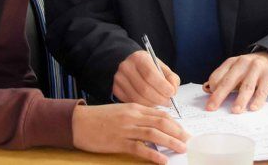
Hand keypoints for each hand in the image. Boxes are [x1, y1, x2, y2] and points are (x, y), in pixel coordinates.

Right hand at [72, 103, 188, 164]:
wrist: (79, 122)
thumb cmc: (100, 118)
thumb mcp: (121, 112)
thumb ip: (138, 116)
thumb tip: (155, 125)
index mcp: (135, 107)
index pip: (160, 114)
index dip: (175, 123)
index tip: (184, 131)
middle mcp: (133, 116)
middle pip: (161, 122)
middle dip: (178, 132)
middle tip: (189, 140)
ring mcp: (126, 129)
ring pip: (154, 134)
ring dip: (171, 141)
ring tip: (182, 148)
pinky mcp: (119, 142)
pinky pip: (140, 148)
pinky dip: (153, 154)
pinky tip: (163, 160)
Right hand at [113, 50, 179, 106]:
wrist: (131, 65)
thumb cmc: (149, 67)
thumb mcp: (161, 67)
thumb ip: (171, 78)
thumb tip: (173, 91)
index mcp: (139, 58)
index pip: (150, 74)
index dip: (162, 86)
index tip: (171, 93)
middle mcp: (126, 67)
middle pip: (144, 89)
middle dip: (159, 98)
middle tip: (168, 102)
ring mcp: (119, 79)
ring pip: (137, 98)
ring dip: (152, 104)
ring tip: (160, 103)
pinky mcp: (116, 89)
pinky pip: (131, 102)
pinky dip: (143, 106)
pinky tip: (150, 103)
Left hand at [203, 52, 267, 113]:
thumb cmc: (250, 69)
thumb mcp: (236, 70)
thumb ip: (224, 79)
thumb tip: (208, 90)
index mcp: (231, 62)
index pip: (217, 75)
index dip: (212, 88)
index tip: (209, 101)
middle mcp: (242, 63)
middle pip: (229, 81)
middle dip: (219, 95)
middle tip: (212, 108)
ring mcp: (256, 68)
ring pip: (246, 86)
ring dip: (240, 100)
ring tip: (235, 111)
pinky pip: (262, 90)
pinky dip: (257, 100)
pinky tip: (253, 108)